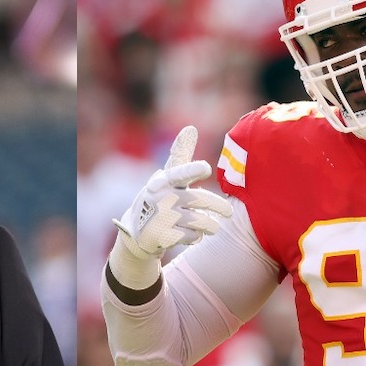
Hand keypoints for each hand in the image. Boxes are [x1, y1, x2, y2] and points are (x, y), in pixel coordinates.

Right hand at [111, 126, 232, 259]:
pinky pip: (192, 236)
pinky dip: (197, 236)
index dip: (193, 170)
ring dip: (210, 225)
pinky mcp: (164, 236)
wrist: (136, 231)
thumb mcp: (165, 176)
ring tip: (213, 226)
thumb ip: (180, 155)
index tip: (206, 168)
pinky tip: (194, 234)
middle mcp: (162, 197)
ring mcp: (163, 218)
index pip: (179, 173)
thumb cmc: (158, 197)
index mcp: (163, 180)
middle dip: (219, 206)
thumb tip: (191, 128)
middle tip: (229, 212)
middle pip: (200, 200)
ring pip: (200, 221)